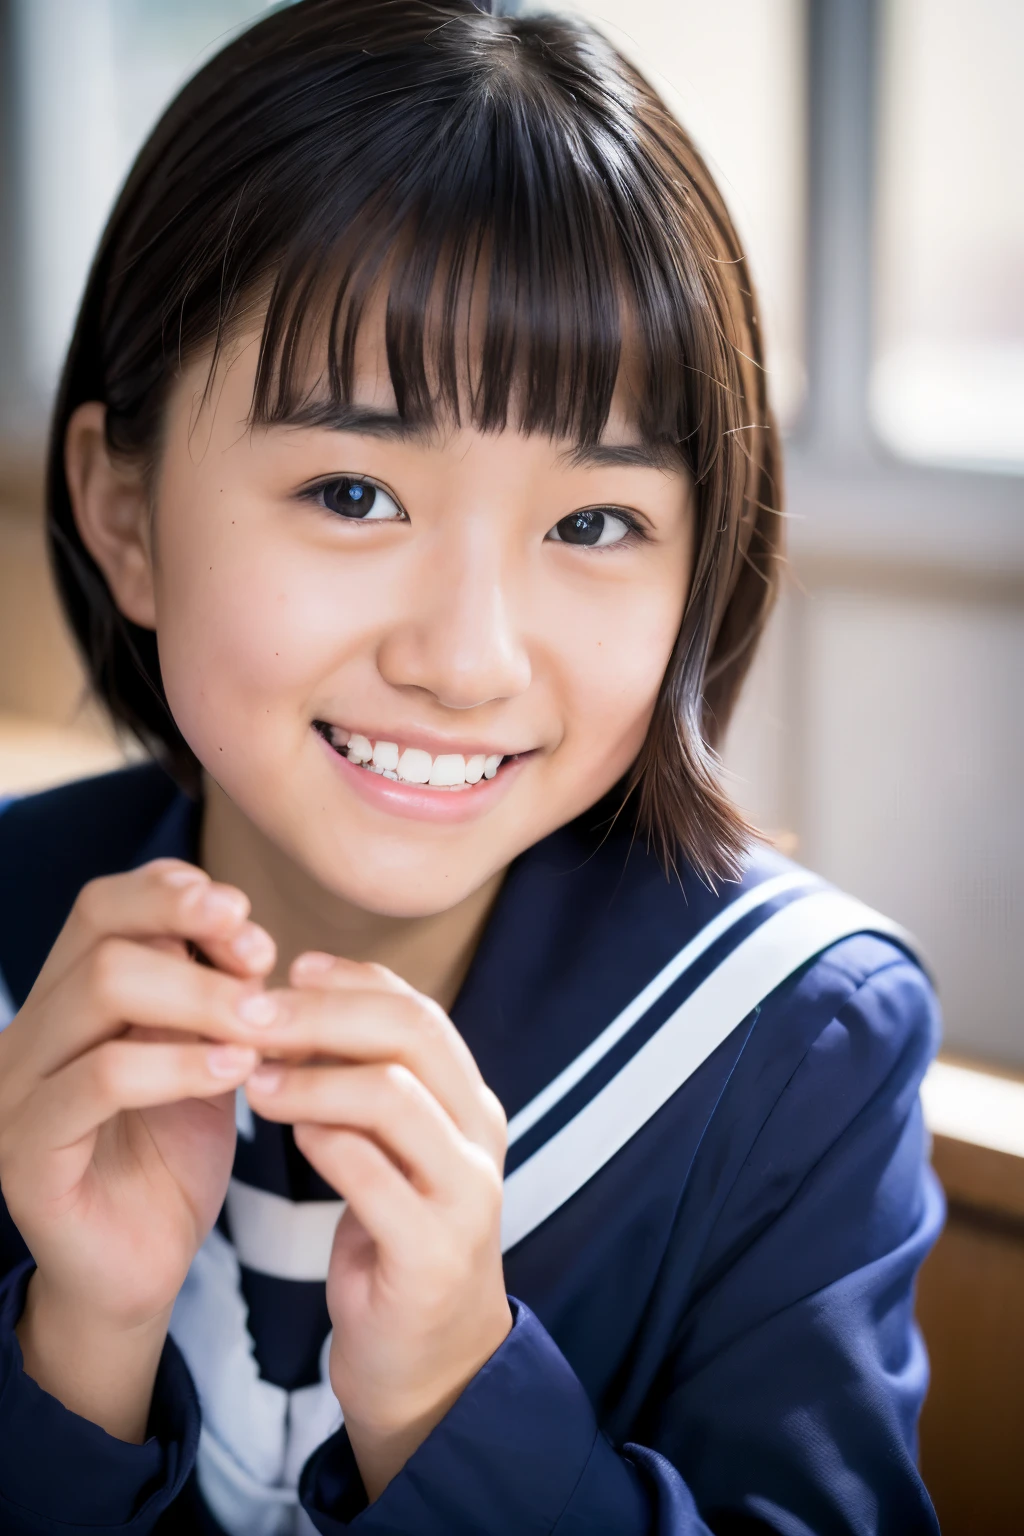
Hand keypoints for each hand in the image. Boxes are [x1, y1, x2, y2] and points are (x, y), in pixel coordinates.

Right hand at [0, 859, 276, 1438]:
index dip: (175, 893)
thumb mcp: (200, 1054)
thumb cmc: (172, 1154)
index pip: (102, 904)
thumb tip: (241, 925)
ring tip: (261, 1023)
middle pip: (101, 936)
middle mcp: (28, 1033)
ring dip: (198, 996)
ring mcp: (18, 1091)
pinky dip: (178, 1064)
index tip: (246, 918)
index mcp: (65, 998)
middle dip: (196, 939)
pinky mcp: (26, 1153)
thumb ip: (206, 994)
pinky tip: (237, 1070)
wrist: (137, 1270)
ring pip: (98, 989)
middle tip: (264, 966)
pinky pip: (100, 1080)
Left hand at [244, 953, 511, 1498]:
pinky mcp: (433, 1254)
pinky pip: (372, 1176)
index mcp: (470, 1103)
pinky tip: (278, 1132)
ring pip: (391, 1095)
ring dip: (310, 1076)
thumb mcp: (391, 1151)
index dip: (355, 979)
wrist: (431, 1367)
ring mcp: (466, 1194)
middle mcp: (480, 1137)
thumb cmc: (394, 1240)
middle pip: (411, 1035)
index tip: (291, 966)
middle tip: (255, 1011)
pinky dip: (320, 1142)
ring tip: (253, 1075)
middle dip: (325, 1012)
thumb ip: (365, 1086)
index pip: (419, 1010)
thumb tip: (295, 1008)